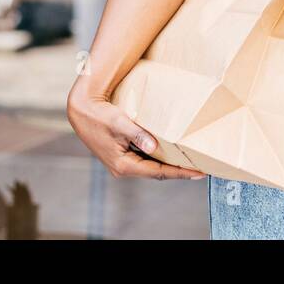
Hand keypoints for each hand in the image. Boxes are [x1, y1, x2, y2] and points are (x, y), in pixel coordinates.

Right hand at [67, 75, 205, 180]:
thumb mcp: (120, 123)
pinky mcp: (121, 155)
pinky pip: (146, 160)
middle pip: (157, 173)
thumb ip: (137, 135)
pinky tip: (171, 153)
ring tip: (190, 162)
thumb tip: (154, 146)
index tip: (199, 172)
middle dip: (178, 171)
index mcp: (124, 165)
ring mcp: (122, 163)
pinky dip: (160, 158)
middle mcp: (123, 168)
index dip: (180, 173)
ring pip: (152, 167)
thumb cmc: (100, 116)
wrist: (81, 110)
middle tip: (201, 168)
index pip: (158, 173)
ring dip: (170, 165)